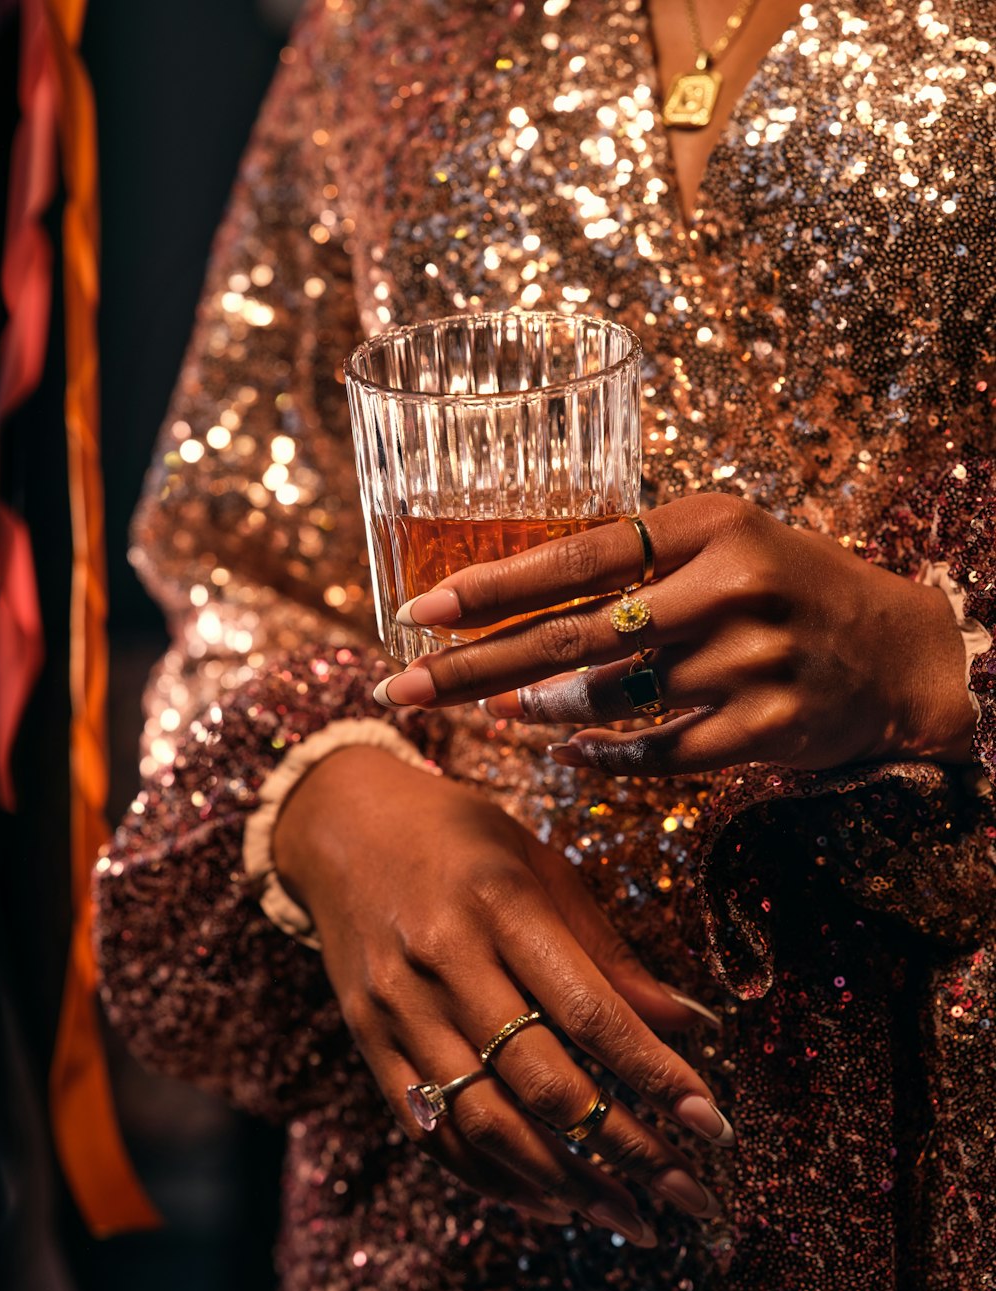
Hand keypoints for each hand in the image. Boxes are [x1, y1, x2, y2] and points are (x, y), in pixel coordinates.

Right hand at [273, 746, 729, 1242]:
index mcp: (499, 904)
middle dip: (625, 1149)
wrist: (342, 824)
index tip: (712, 1126)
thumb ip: (607, 950)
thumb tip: (688, 1024)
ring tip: (630, 1219)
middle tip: (690, 1198)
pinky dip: (494, 1177)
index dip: (653, 1075)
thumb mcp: (541, 864)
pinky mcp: (370, 1040)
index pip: (588, 1011)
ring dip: (566, 1184)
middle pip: (542, 1081)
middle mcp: (445, 961)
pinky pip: (432, 1128)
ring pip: (486, 1120)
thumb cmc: (460, 836)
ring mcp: (399, 1007)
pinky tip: (552, 1202)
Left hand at [374, 494, 975, 774]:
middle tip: (401, 690)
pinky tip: (574, 751)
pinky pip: (661, 755)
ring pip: (613, 700)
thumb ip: (634, 565)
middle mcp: (731, 585)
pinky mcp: (772, 727)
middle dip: (475, 669)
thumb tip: (516, 617)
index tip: (417, 613)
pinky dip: (607, 756)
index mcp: (709, 524)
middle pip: (574, 637)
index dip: (491, 590)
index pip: (577, 557)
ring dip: (544, 711)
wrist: (900, 651)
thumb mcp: (720, 543)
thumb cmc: (787, 586)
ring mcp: (753, 660)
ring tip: (502, 713)